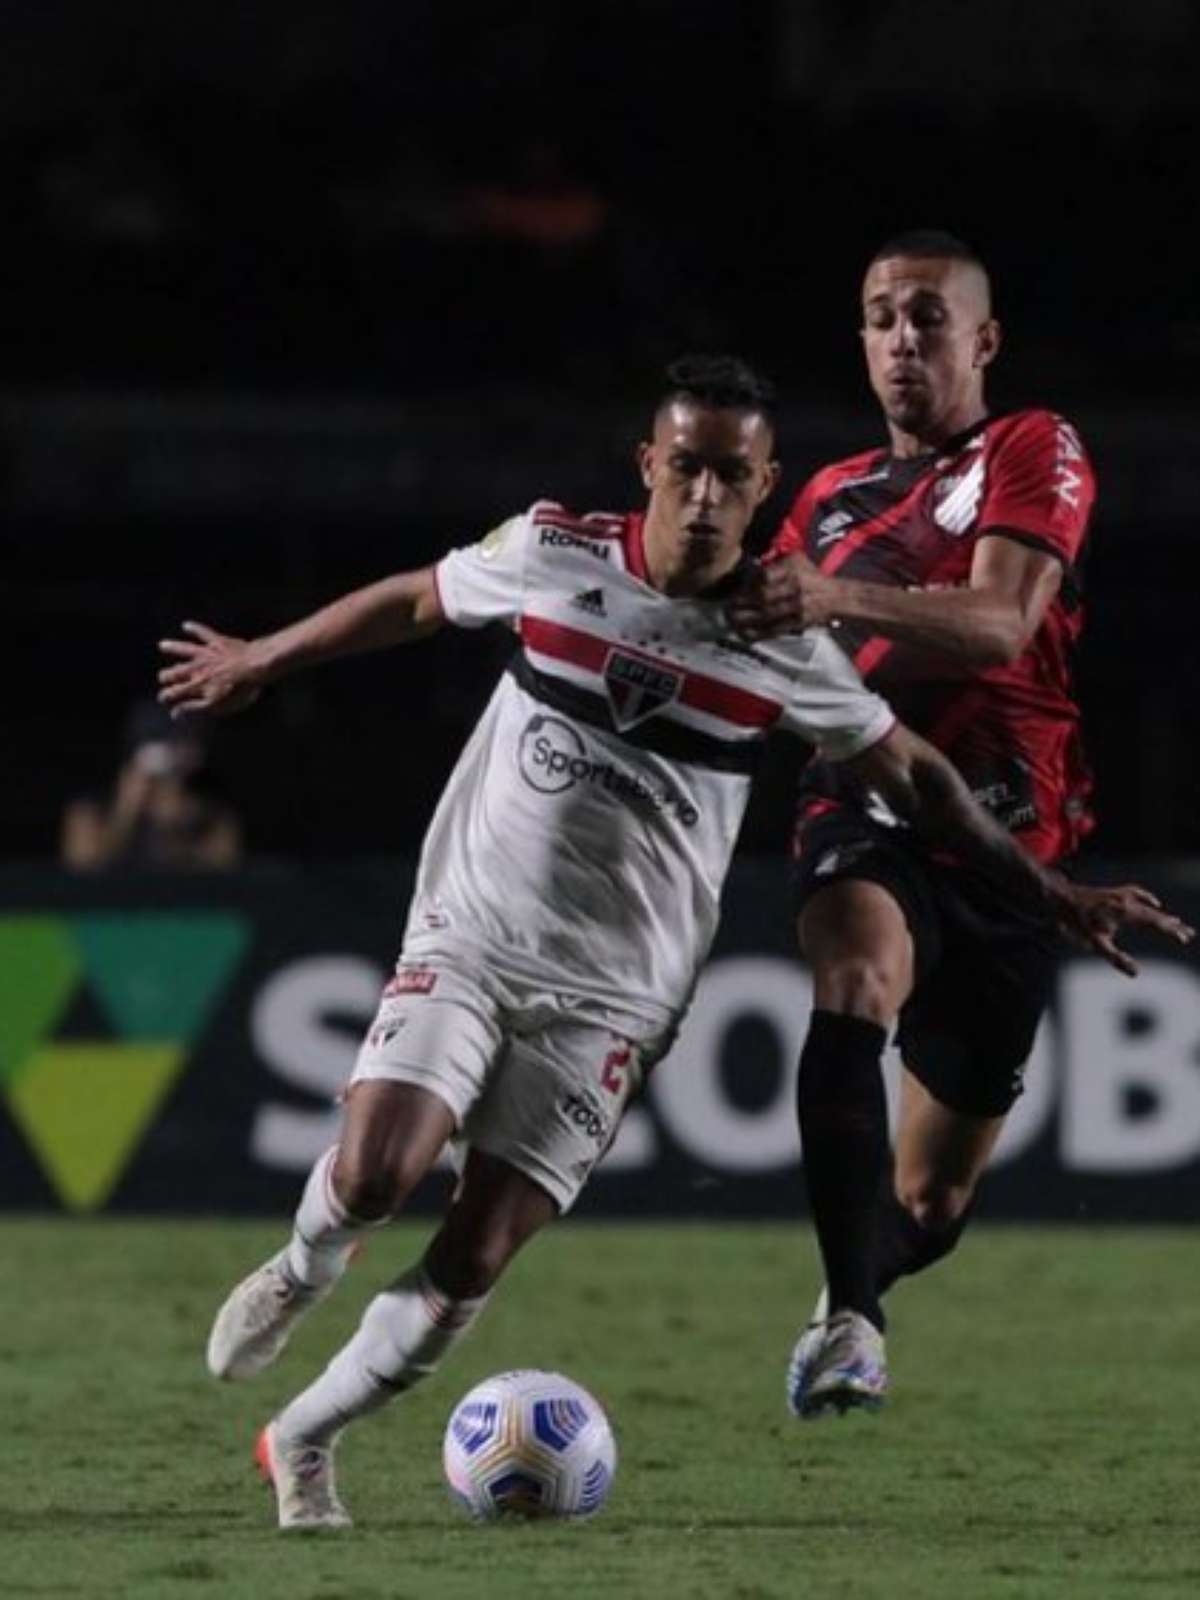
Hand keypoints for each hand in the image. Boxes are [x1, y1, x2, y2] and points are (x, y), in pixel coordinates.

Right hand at [157, 622, 264, 718]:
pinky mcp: (217, 642)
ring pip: (184, 649)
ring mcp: (207, 654)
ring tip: (163, 645)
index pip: (175, 691)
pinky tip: (186, 625)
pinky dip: (194, 628)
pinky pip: (203, 633)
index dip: (166, 695)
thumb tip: (175, 713)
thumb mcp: (216, 706)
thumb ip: (194, 708)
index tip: (162, 698)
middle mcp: (197, 668)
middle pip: (176, 671)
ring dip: (173, 647)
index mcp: (197, 685)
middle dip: (167, 675)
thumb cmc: (239, 690)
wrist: (255, 667)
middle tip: (163, 677)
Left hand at [728, 554, 837, 638]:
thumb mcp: (797, 559)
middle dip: (741, 603)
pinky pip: (774, 629)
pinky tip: (744, 634)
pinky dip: (758, 633)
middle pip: (763, 596)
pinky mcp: (797, 622)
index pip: (765, 576)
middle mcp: (795, 587)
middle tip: (726, 608)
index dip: (747, 584)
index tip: (734, 590)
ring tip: (730, 622)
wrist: (837, 596)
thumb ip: (775, 560)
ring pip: (766, 614)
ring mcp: (796, 607)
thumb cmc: (812, 576)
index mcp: (793, 569)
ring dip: (745, 620)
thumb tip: (751, 566)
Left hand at [1051, 881, 1193, 976]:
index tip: (1185, 938)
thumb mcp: (1094, 944)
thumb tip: (1137, 974)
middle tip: (1189, 934)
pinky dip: (1148, 900)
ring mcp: (1121, 895)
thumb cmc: (1076, 921)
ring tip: (1177, 922)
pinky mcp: (1114, 893)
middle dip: (1172, 925)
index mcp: (1125, 911)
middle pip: (1155, 915)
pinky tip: (1154, 904)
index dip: (1171, 931)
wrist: (1060, 898)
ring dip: (1163, 915)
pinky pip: (1137, 895)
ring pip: (1149, 906)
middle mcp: (1126, 901)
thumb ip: (1116, 959)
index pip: (1155, 922)